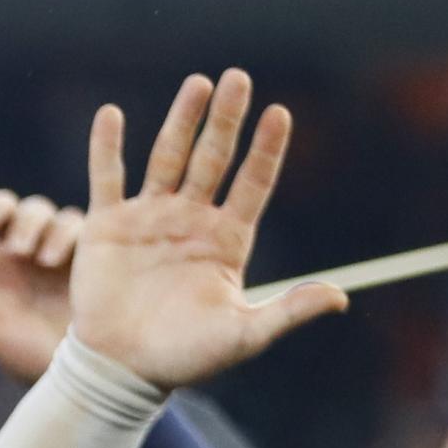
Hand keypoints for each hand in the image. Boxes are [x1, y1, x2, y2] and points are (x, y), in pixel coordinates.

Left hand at [0, 149, 83, 382]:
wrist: (80, 373)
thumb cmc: (24, 359)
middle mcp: (15, 249)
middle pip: (6, 207)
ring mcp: (52, 247)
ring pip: (42, 212)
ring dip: (36, 227)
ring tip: (39, 258)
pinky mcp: (87, 250)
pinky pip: (77, 223)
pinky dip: (68, 234)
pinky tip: (62, 259)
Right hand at [69, 69, 344, 390]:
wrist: (121, 369)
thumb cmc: (184, 357)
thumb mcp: (243, 336)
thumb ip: (288, 311)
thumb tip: (341, 297)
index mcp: (227, 240)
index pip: (252, 183)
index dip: (266, 150)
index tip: (279, 114)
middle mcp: (190, 221)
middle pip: (213, 159)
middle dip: (226, 119)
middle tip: (237, 78)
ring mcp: (148, 219)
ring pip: (168, 158)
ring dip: (182, 121)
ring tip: (198, 83)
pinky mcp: (106, 227)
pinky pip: (106, 178)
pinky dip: (107, 147)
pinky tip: (111, 115)